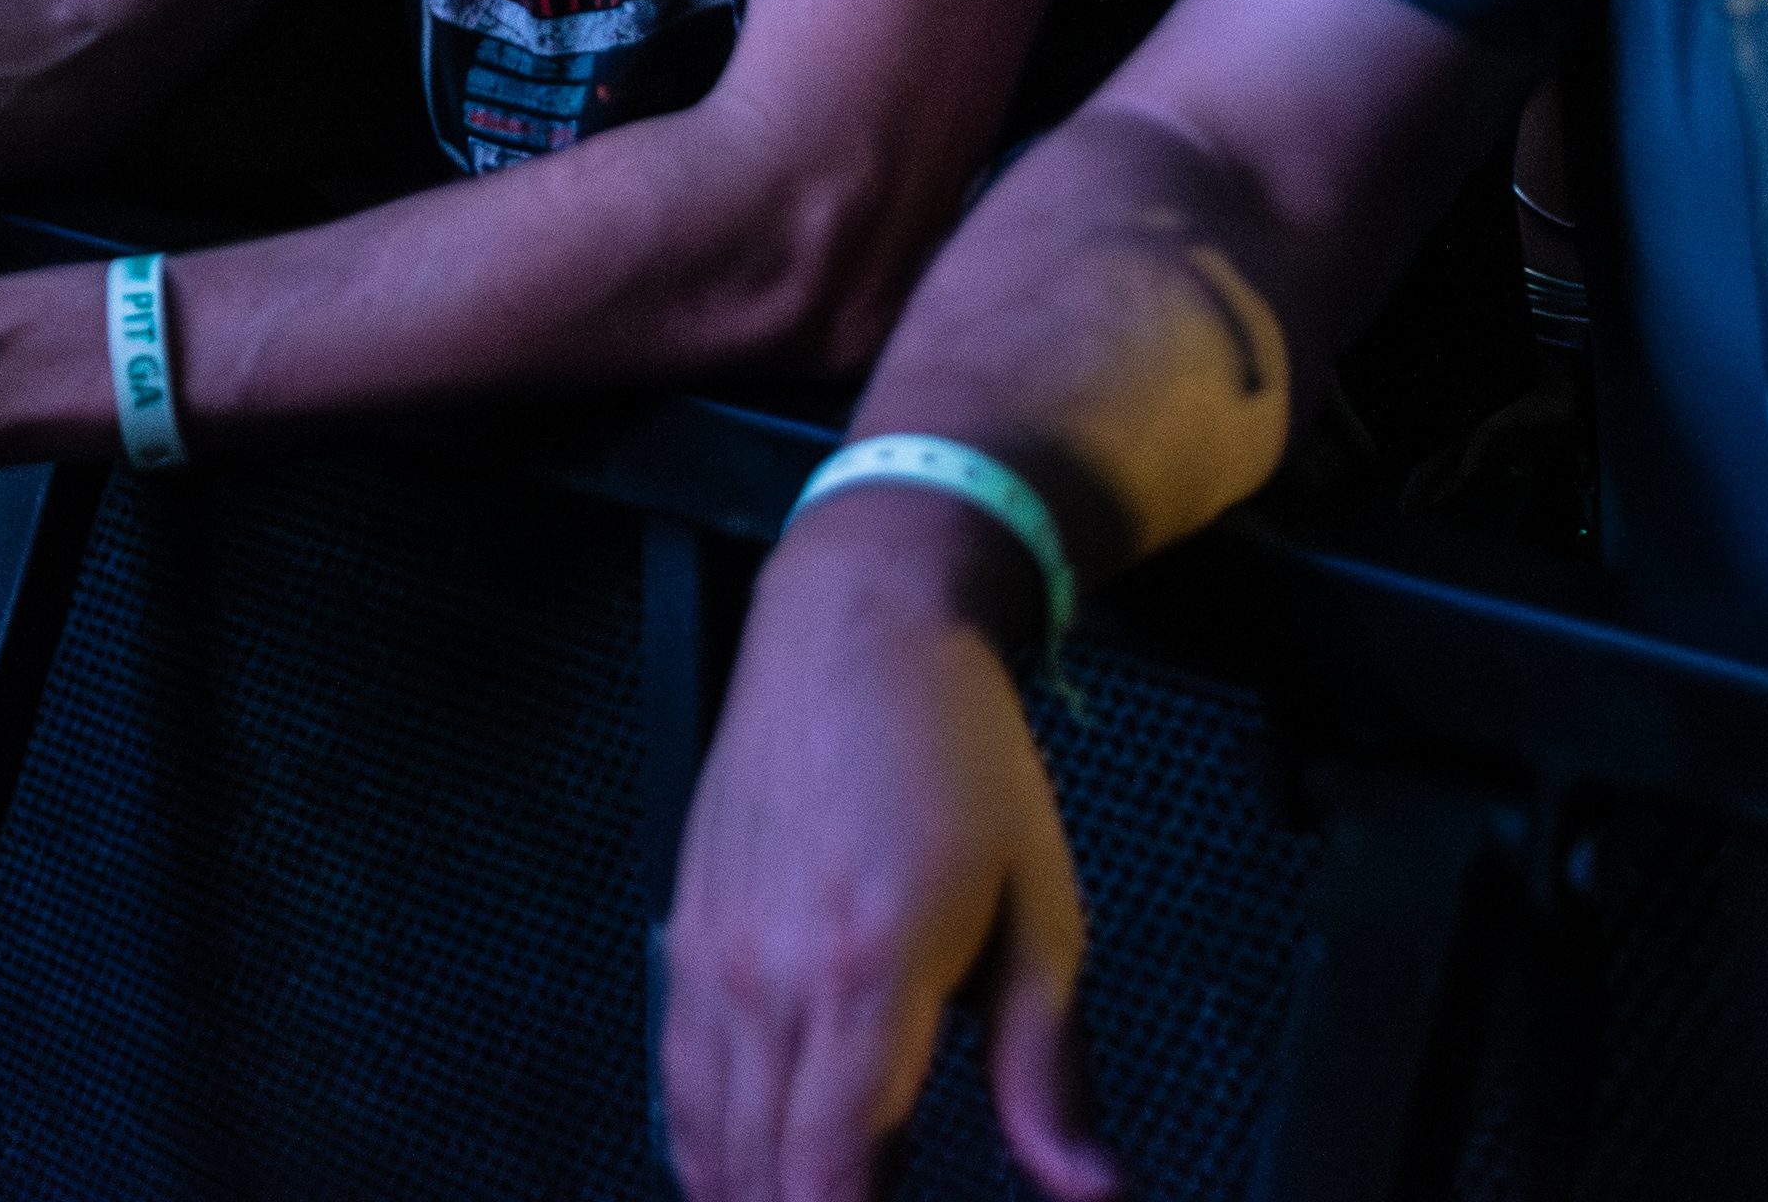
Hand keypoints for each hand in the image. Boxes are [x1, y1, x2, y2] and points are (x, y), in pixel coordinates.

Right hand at [659, 514, 1114, 1201]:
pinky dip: (707, 1150)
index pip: (832, 1174)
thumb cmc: (959, 752)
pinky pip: (677, 1080)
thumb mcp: (1044, 909)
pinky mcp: (684, 933)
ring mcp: (711, 955)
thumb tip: (1090, 1190)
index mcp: (868, 971)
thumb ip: (1047, 1067)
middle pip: (760, 1175)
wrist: (854, 624)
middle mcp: (769, 974)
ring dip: (751, 1200)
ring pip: (705, 1140)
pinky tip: (743, 1180)